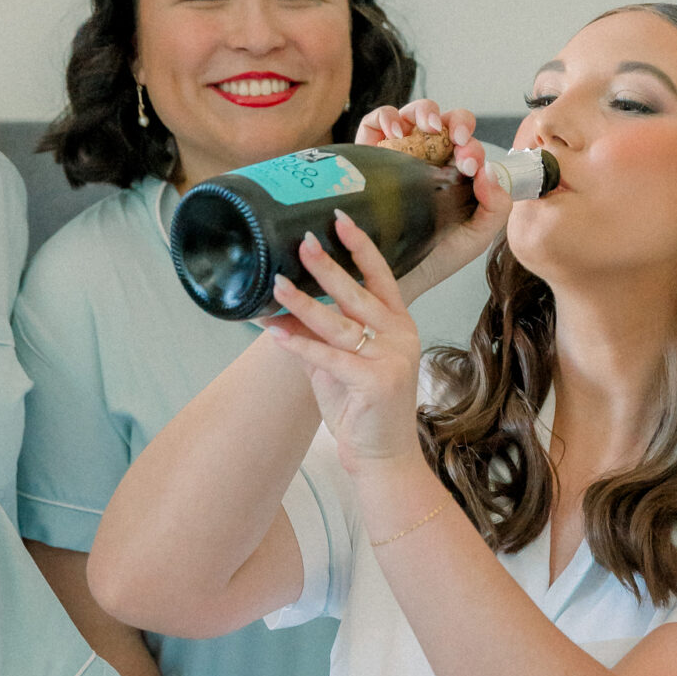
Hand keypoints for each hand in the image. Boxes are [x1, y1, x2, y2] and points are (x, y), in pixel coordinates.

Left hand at [268, 216, 426, 474]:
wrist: (382, 457)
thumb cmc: (363, 409)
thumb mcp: (339, 364)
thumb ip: (317, 335)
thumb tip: (279, 310)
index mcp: (398, 324)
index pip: (381, 276)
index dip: (361, 247)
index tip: (339, 219)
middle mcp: (400, 336)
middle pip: (358, 293)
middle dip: (327, 267)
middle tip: (302, 242)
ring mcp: (392, 359)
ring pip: (340, 324)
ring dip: (303, 304)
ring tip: (276, 285)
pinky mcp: (377, 383)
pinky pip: (331, 358)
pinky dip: (301, 345)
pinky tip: (277, 332)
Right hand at [355, 98, 511, 301]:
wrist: (391, 281)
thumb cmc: (433, 259)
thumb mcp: (476, 237)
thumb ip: (496, 206)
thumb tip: (489, 171)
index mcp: (455, 174)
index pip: (468, 145)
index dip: (473, 145)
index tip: (470, 165)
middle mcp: (428, 160)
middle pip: (445, 122)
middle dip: (456, 122)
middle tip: (457, 140)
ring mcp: (398, 154)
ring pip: (413, 114)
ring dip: (424, 112)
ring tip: (428, 128)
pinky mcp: (368, 154)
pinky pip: (375, 122)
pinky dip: (386, 117)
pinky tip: (395, 133)